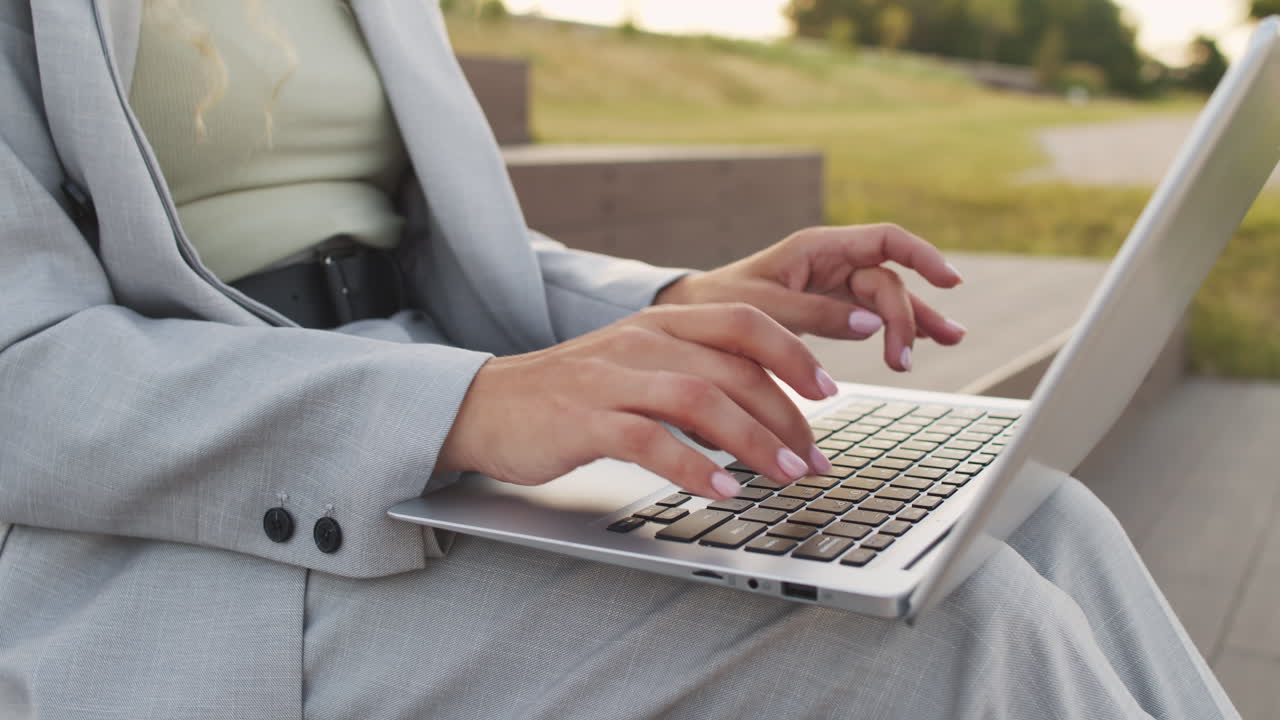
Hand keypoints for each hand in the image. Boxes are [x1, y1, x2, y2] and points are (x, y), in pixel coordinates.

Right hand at [438, 304, 839, 499]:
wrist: (489, 406)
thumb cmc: (573, 396)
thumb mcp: (638, 367)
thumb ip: (695, 374)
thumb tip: (765, 411)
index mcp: (661, 324)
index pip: (744, 321)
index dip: (796, 351)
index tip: (833, 389)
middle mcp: (642, 341)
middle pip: (733, 365)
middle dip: (787, 414)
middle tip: (816, 458)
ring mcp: (612, 379)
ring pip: (700, 398)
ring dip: (753, 440)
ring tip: (786, 475)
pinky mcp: (585, 420)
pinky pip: (650, 440)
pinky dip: (693, 467)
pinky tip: (722, 492)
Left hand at [655, 223, 967, 371]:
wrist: (689, 319)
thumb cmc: (717, 305)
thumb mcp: (761, 308)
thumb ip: (814, 313)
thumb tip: (869, 323)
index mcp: (818, 248)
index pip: (884, 240)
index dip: (922, 255)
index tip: (950, 280)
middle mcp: (831, 263)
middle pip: (887, 280)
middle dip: (905, 316)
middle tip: (902, 360)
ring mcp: (832, 286)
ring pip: (886, 299)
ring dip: (915, 321)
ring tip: (947, 341)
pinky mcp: (827, 310)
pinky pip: (870, 317)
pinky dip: (894, 330)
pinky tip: (917, 345)